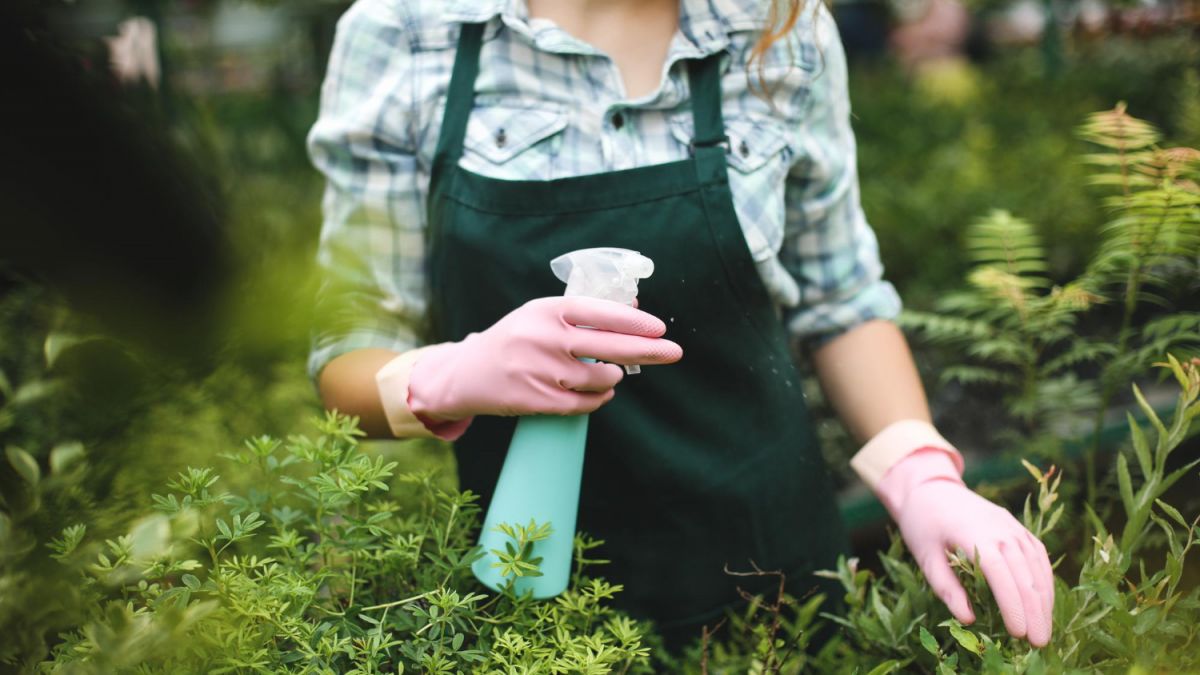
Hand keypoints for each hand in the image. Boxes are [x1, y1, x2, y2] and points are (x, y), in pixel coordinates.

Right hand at [408, 296, 682, 421]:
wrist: (467, 374)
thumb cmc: (515, 339)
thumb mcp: (542, 315)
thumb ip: (584, 313)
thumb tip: (633, 308)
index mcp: (546, 310)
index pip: (599, 312)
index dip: (633, 321)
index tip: (660, 328)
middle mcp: (542, 338)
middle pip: (608, 347)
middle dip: (647, 351)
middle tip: (675, 352)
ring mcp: (539, 371)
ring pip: (599, 379)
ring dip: (613, 378)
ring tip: (611, 374)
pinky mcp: (536, 399)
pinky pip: (583, 404)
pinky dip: (599, 400)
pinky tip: (600, 394)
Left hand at [877, 449, 1054, 646]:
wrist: (931, 489)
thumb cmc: (923, 526)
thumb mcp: (925, 557)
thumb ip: (946, 587)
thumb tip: (968, 619)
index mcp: (973, 534)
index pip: (1000, 574)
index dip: (1012, 605)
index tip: (1018, 633)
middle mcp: (999, 528)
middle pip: (1024, 573)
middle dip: (1034, 611)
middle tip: (1038, 644)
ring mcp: (1012, 525)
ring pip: (1036, 566)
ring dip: (1044, 600)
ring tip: (1043, 631)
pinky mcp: (1017, 526)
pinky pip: (1038, 555)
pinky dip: (1044, 580)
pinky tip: (1045, 603)